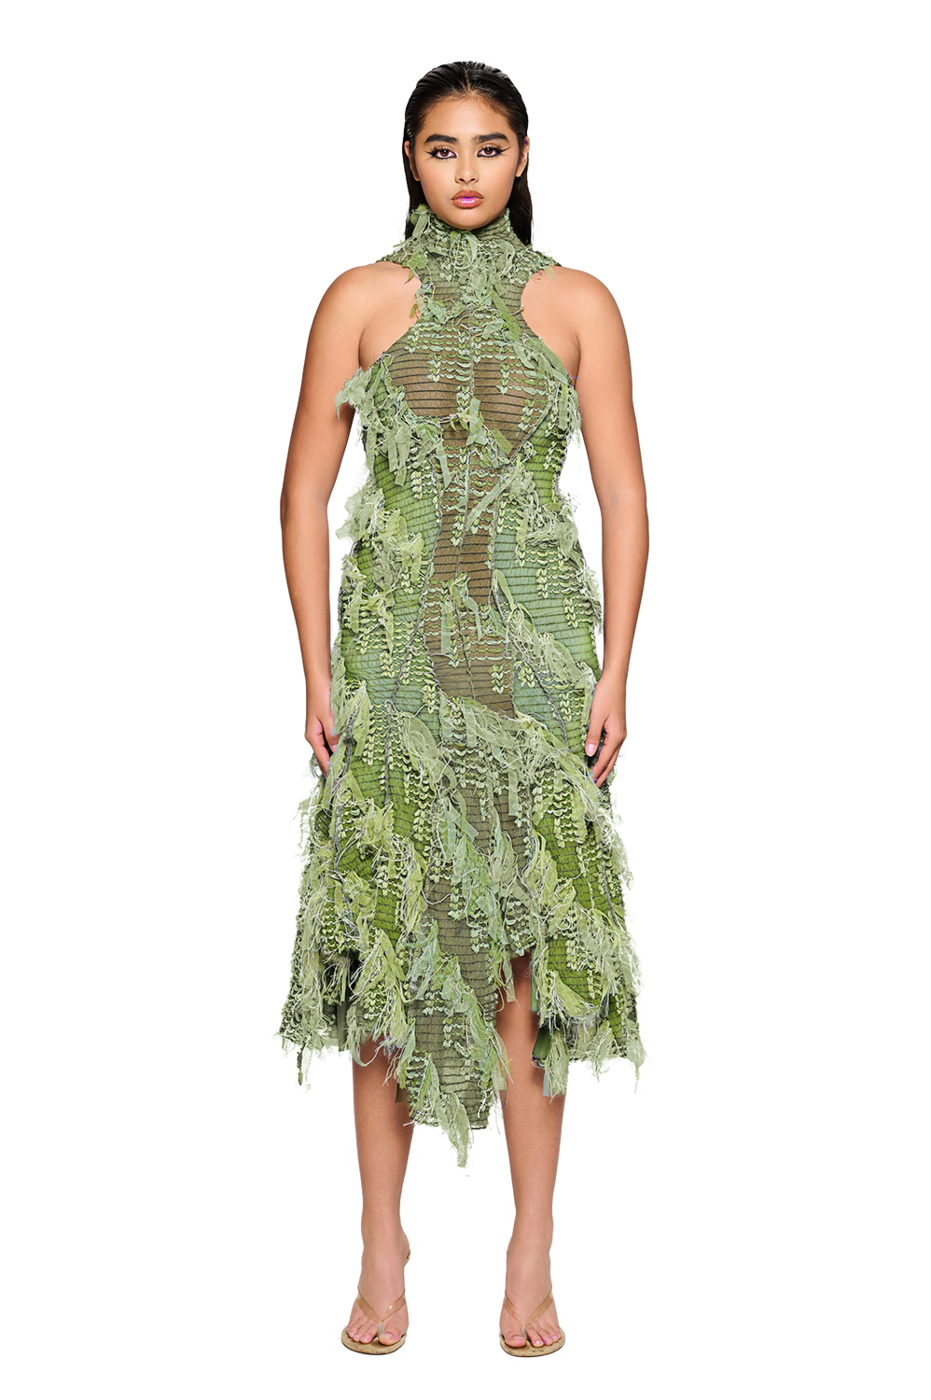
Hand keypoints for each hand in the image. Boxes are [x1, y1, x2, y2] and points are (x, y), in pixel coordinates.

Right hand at [304, 677, 338, 775]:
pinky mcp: (325, 724)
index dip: (330, 771)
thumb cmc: (322, 696)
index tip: (338, 783)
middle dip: (333, 767)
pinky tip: (345, 751)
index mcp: (312, 736)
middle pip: (324, 756)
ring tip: (347, 769)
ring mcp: (319, 730)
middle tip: (345, 780)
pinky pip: (331, 740)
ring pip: (328, 749)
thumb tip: (337, 751)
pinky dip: (337, 747)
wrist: (319, 679)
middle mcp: (314, 735)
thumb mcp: (329, 717)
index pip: (322, 759)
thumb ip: (333, 735)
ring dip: (337, 757)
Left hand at [585, 672, 627, 787]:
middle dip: (603, 773)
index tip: (590, 782)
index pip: (604, 759)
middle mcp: (620, 736)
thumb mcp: (596, 716)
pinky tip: (602, 757)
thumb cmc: (606, 696)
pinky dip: (607, 755)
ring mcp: (620, 732)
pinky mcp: (617, 727)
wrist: (615, 681)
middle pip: (611, 760)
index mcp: (616, 736)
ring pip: (613, 754)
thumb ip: (593, 736)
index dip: (597, 771)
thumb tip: (589, 753)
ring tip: (598, 775)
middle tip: (596, 785)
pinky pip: (612, 746)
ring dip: (605, 765)